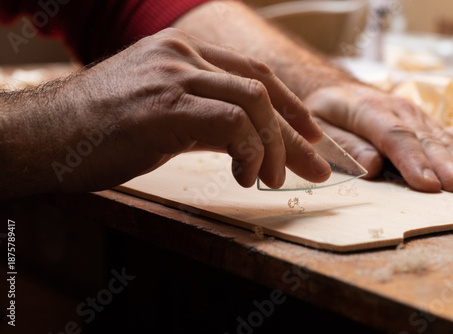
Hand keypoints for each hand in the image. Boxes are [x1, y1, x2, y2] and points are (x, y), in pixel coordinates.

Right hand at [55, 28, 330, 191]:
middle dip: (296, 131)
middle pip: (262, 87)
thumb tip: (240, 139)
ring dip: (275, 146)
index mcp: (180, 53)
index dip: (290, 104)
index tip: (310, 133)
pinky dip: (249, 153)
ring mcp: (173, 77)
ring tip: (273, 180)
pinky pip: (231, 124)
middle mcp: (181, 56)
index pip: (253, 71)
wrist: (41, 136)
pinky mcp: (164, 107)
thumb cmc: (95, 131)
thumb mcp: (155, 112)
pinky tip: (245, 177)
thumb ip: (198, 114)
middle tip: (316, 165)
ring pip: (254, 102)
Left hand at [304, 84, 452, 193]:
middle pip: (426, 141)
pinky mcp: (426, 123)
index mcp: (368, 109)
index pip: (394, 137)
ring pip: (444, 139)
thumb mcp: (320, 128)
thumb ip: (345, 146)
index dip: (412, 161)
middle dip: (447, 166)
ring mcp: (416, 115)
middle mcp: (399, 110)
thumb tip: (372, 167)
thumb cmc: (325, 113)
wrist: (337, 90)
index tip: (428, 185)